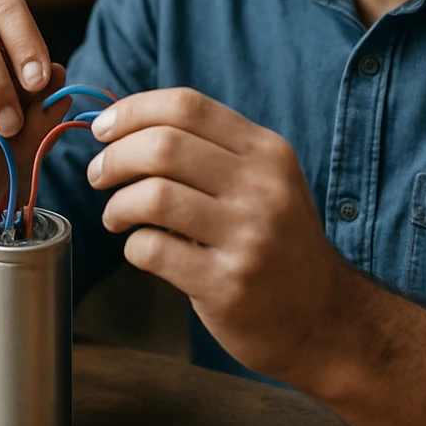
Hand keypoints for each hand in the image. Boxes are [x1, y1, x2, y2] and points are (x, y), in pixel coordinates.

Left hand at [88, 88, 351, 382]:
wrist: (326, 319)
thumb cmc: (278, 244)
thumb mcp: (265, 183)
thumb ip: (210, 151)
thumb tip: (125, 124)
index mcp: (268, 153)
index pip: (188, 106)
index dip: (134, 111)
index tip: (104, 129)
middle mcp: (263, 188)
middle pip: (163, 145)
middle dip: (114, 157)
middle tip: (99, 175)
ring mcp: (249, 237)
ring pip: (153, 196)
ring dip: (117, 204)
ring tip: (116, 216)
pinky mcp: (228, 284)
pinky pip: (154, 250)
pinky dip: (133, 245)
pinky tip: (141, 249)